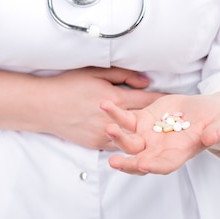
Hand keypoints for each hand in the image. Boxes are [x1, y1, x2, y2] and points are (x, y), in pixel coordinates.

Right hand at [39, 67, 163, 149]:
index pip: (146, 99)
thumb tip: (147, 81)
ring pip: (133, 138)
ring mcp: (104, 135)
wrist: (44, 106)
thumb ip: (124, 75)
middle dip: (158, 120)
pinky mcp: (95, 144)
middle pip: (144, 121)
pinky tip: (134, 139)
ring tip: (157, 132)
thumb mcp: (96, 72)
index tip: (175, 99)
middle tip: (172, 119)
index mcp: (115, 99)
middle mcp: (112, 120)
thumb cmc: (68, 85)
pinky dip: (126, 142)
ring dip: (144, 134)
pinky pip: (117, 145)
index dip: (161, 99)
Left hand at [101, 92, 219, 174]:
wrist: (205, 113)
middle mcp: (159, 149)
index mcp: (179, 154)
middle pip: (140, 160)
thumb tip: (212, 138)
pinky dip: (115, 114)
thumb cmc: (217, 123)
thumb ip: (216, 132)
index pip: (165, 165)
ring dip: (117, 137)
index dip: (154, 166)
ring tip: (109, 128)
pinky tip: (105, 105)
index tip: (143, 166)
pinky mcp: (142, 121)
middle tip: (114, 162)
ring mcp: (148, 136)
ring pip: (128, 141)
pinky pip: (125, 119)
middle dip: (127, 163)